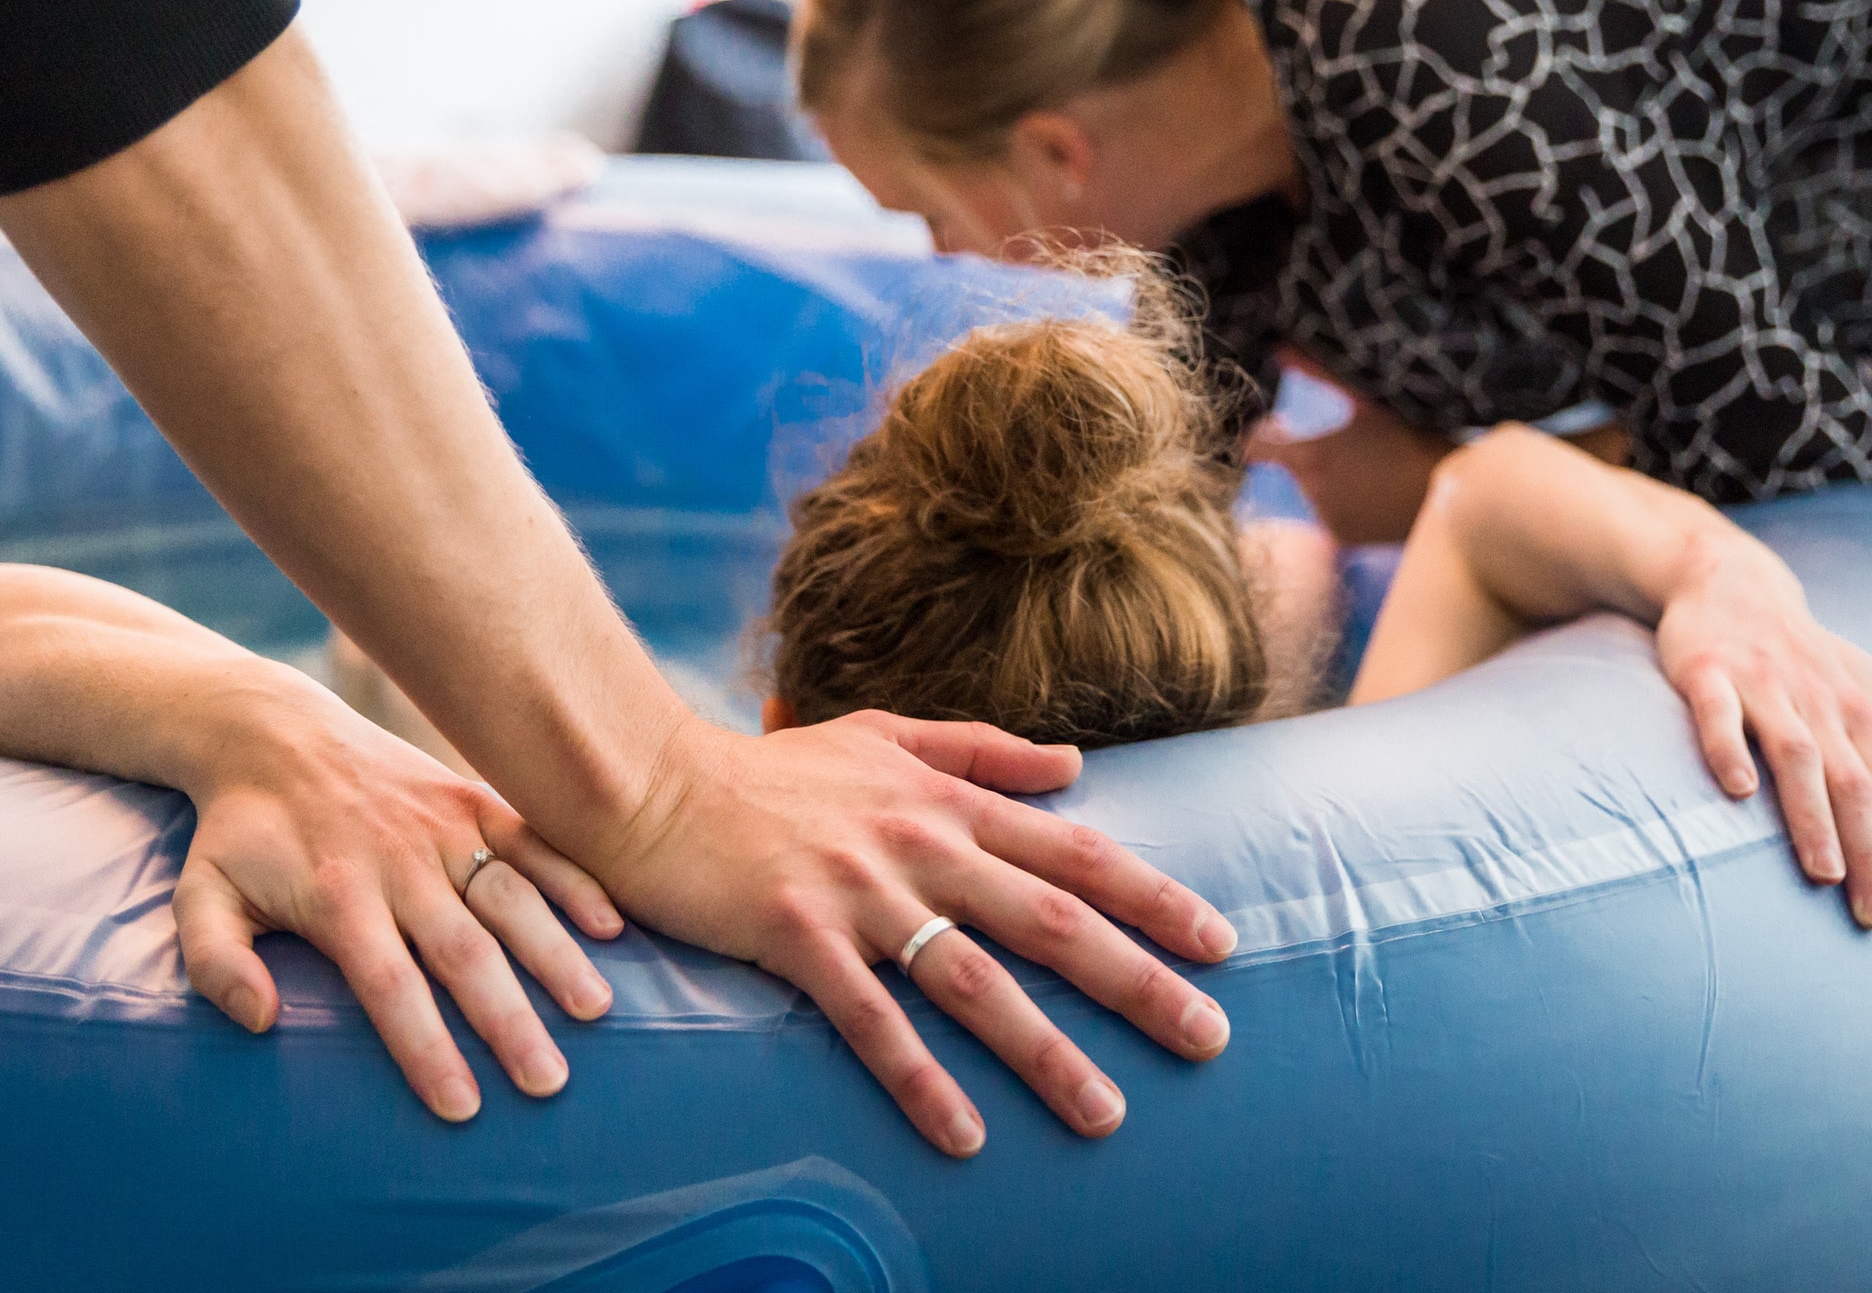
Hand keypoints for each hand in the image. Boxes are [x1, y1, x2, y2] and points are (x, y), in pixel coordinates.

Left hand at [171, 680, 625, 1119]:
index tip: (462, 1106)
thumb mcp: (198, 896)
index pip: (390, 985)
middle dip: (508, 1021)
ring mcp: (442, 827)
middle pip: (464, 952)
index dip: (428, 1047)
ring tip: (593, 1012)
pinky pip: (532, 840)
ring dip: (554, 954)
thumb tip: (262, 1020)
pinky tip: (612, 923)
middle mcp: (399, 863)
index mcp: (337, 896)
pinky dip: (574, 877)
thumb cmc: (240, 834)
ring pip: (510, 898)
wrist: (273, 734)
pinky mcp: (471, 799)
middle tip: (546, 1082)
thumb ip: (215, 962)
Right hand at [590, 712, 1237, 1156]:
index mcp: (946, 802)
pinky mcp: (797, 936)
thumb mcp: (881, 735)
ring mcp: (860, 893)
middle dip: (1137, 983)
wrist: (652, 780)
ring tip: (1106, 1115)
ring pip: (974, 983)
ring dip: (1045, 1054)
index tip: (1219, 942)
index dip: (1152, 897)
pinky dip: (919, 1079)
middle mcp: (919, 846)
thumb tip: (1072, 766)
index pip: (1073, 852)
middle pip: (1051, 921)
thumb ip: (978, 750)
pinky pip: (871, 1020)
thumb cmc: (770, 768)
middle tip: (1209, 1038)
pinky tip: (963, 1135)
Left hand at [1250, 384, 1454, 545]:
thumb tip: (1280, 347)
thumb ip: (1317, 373)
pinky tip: (1374, 490)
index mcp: (1311, 455)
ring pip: (1313, 490)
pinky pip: (1331, 513)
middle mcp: (1313, 490)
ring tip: (1369, 466)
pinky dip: (1344, 502)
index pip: (1256, 448)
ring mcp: (1328, 516)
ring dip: (1328, 479)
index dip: (1263, 435)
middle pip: (1292, 468)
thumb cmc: (1411, 433)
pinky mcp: (1344, 537)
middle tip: (1345, 443)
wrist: (1451, 485)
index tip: (1279, 426)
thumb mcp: (1366, 400)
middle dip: (1307, 454)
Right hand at [1653, 539, 1871, 929]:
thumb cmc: (1810, 654)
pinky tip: (1737, 790)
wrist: (1734, 585)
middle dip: (1870, 853)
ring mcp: (1764, 687)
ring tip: (1825, 873)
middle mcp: (1821, 702)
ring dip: (1811, 815)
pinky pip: (1719, 715)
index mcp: (1865, 712)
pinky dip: (1727, 748)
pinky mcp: (1709, 674)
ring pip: (1796, 757)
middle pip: (1855, 785)